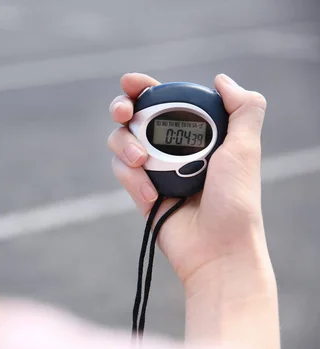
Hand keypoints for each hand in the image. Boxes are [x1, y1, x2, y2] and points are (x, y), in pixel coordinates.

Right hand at [108, 73, 270, 286]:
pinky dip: (131, 180)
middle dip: (122, 109)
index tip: (132, 83)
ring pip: (120, 142)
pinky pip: (121, 172)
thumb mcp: (246, 149)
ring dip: (125, 146)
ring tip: (140, 162)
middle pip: (133, 117)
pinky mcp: (139, 192)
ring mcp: (153, 170)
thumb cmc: (236, 201)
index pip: (165, 101)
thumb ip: (243, 109)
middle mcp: (172, 148)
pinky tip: (151, 196)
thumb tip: (221, 79)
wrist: (217, 250)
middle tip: (123, 113)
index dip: (144, 88)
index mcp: (197, 133)